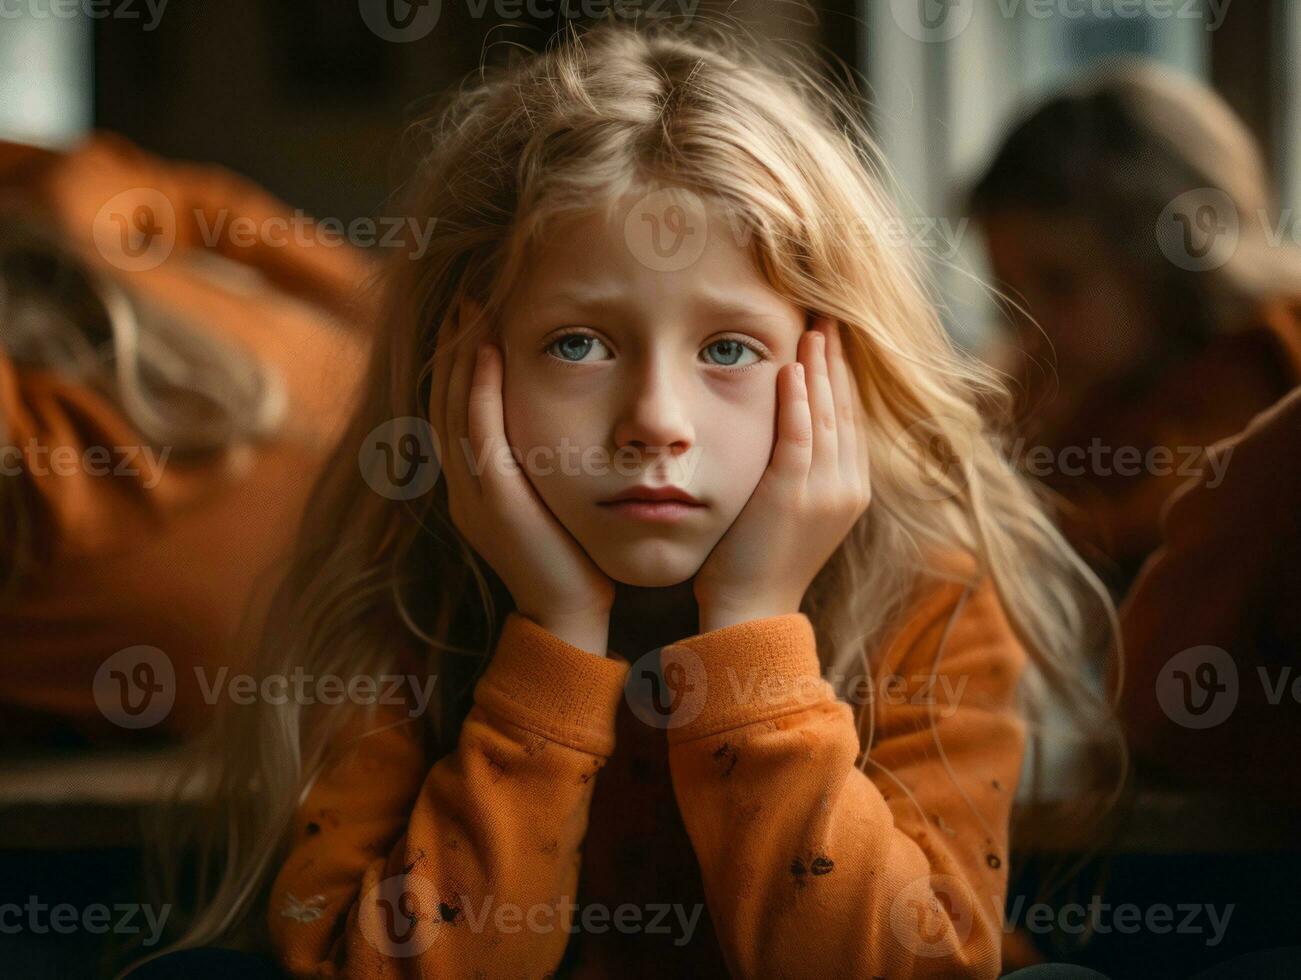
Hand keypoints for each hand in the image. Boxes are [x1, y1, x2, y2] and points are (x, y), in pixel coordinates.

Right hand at [428, 299, 614, 654]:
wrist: (571, 617)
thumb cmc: (574, 561)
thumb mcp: (554, 501)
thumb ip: (547, 465)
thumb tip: (565, 426)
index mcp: (473, 487)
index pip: (455, 411)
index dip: (458, 364)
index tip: (473, 319)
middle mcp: (461, 487)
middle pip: (443, 401)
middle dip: (450, 348)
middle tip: (462, 299)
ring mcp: (471, 494)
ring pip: (453, 408)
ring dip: (459, 356)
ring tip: (469, 309)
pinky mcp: (493, 500)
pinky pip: (477, 432)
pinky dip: (477, 389)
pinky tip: (487, 351)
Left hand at [693, 318, 871, 631]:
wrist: (750, 610)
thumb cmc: (758, 561)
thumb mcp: (791, 510)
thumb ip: (798, 470)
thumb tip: (786, 430)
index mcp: (850, 489)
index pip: (850, 417)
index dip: (843, 374)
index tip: (833, 337)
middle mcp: (847, 487)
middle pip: (845, 407)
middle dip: (836, 358)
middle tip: (828, 313)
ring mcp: (824, 491)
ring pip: (828, 414)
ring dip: (820, 366)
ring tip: (813, 326)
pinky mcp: (792, 494)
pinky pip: (801, 435)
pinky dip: (800, 398)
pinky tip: (794, 365)